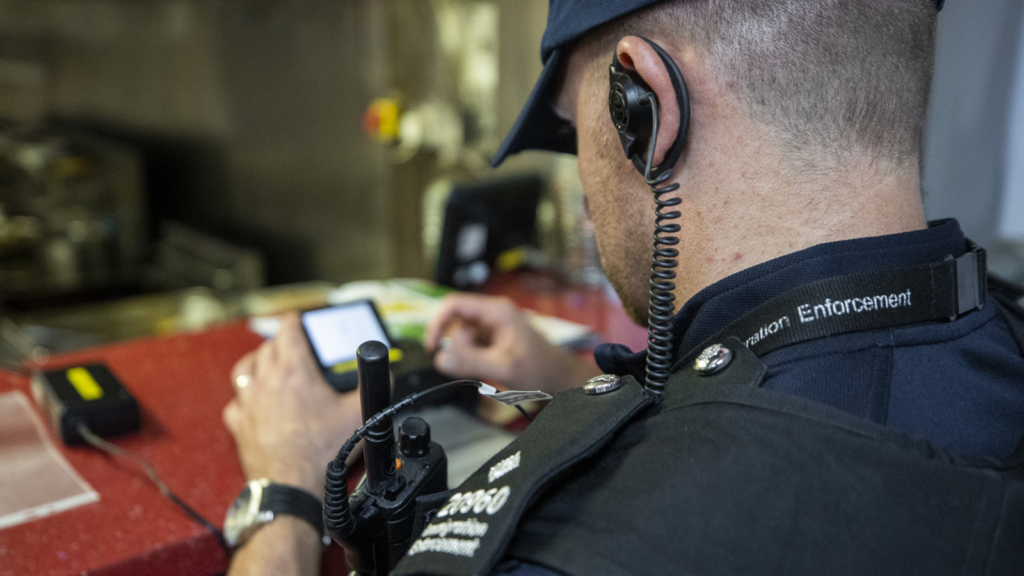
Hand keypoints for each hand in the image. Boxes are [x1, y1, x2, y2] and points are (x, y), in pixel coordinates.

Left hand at [223, 313, 361, 495]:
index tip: (298, 320)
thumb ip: (372, 388)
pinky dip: (245, 397)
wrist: (292, 483)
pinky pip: (236, 402)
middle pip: (266, 347)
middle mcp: (266, 381)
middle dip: (280, 342)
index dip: (295, 320)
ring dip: (257, 362)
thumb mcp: (359, 414)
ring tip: (267, 364)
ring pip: (244, 369)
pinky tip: (254, 402)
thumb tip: (384, 375)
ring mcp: (248, 402)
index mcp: (294, 370)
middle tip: (291, 345)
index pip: (288, 330)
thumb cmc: (321, 450)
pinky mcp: (239, 424)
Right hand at [424, 294, 601, 392]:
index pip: (453, 305)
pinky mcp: (495, 341)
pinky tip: (492, 369)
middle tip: (476, 364)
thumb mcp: (503, 367)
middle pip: (456, 324)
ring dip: (468, 356)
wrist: (561, 378)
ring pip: (464, 339)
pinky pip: (474, 347)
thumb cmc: (541, 368)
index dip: (437, 324)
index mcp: (496, 311)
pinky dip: (475, 360)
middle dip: (459, 347)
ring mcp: (494, 327)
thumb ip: (471, 362)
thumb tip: (441, 358)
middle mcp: (493, 314)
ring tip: (489, 369)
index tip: (432, 346)